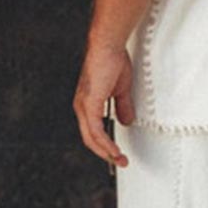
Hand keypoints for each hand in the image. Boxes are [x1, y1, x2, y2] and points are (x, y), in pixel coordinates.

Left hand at [74, 31, 134, 167]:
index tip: (117, 153)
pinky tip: (114, 150)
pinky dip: (106, 143)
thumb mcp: (120, 90)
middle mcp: (81, 106)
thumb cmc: (112, 61)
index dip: (104, 144)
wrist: (108, 46)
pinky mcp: (90, 104)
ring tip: (120, 159)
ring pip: (92, 138)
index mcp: (87, 103)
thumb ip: (122, 107)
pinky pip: (96, 131)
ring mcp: (84, 106)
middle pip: (90, 139)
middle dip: (105, 153)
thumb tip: (125, 121)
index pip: (92, 131)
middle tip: (119, 161)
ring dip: (107, 151)